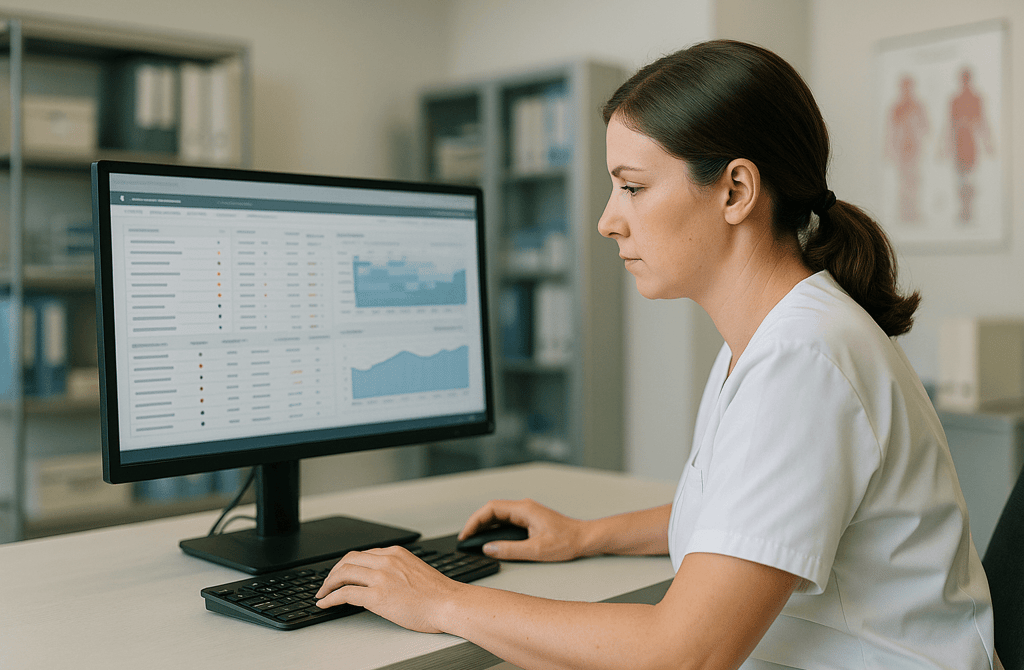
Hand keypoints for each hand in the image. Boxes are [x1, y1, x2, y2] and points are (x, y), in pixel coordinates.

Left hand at [314, 546, 459, 632]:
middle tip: (326, 583)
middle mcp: (386, 560)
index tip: (340, 573)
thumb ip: (397, 569)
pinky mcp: (377, 596)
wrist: (449, 603)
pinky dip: (330, 598)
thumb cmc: (438, 593)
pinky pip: (345, 594)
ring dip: (327, 584)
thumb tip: (383, 580)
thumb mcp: (415, 570)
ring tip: (322, 594)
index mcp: (395, 553)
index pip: (362, 554)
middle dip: (332, 572)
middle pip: (348, 560)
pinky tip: (325, 603)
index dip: (346, 564)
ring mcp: (381, 577)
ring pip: (343, 574)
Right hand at [459, 498, 586, 561]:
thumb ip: (510, 549)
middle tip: (466, 539)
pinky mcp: (529, 520)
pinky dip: (494, 528)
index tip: (466, 534)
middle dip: (476, 523)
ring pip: (498, 515)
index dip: (475, 521)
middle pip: (492, 510)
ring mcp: (526, 513)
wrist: (584, 539)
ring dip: (484, 526)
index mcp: (524, 509)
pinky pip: (506, 520)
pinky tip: (490, 539)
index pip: (491, 509)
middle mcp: (524, 508)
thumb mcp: (536, 550)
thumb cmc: (567, 541)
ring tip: (474, 540)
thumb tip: (489, 549)